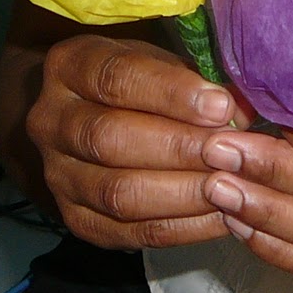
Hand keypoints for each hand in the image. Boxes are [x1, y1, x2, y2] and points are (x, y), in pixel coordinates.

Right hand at [25, 34, 246, 249]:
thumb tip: (241, 109)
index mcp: (70, 66)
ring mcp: (58, 176)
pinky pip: (131, 232)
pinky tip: (222, 216)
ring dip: (183, 192)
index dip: (171, 93)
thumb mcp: (158, 60)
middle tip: (233, 151)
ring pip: (118, 192)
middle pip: (110, 139)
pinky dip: (182, 228)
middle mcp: (51, 121)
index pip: (115, 78)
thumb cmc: (137, 80)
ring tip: (232, 185)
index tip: (221, 104)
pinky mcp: (77, 220)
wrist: (86, 117)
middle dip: (180, 147)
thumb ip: (193, 79)